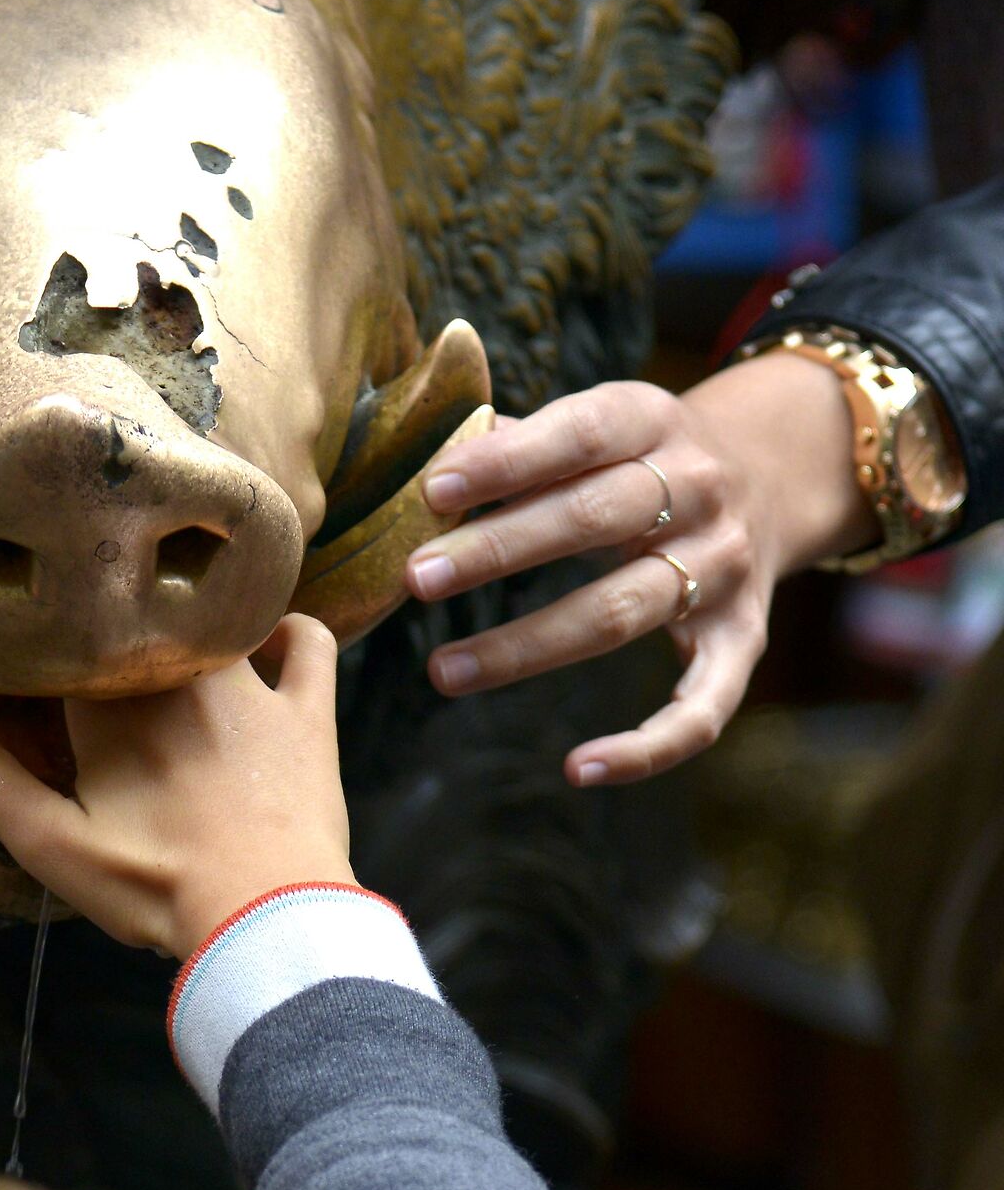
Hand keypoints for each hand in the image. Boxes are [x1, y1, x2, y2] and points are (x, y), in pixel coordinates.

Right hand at [0, 614, 351, 957]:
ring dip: (188, 624)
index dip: (42, 650)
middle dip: (112, 635)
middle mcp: (184, 668)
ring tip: (167, 639)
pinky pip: (306, 643)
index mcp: (113, 696)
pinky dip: (288, 631)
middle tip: (92, 658)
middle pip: (139, 623)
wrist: (265, 916)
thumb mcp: (53, 845)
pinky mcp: (309, 712)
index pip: (66, 644)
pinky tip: (271, 637)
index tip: (22, 661)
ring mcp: (254, 685)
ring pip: (214, 619)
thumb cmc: (154, 883)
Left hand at [403, 356, 873, 785]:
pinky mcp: (743, 638)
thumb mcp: (591, 423)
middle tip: (416, 578)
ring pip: (621, 612)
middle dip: (499, 551)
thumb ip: (516, 443)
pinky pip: (702, 707)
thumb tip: (427, 470)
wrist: (772, 471)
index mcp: (652, 420)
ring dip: (527, 645)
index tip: (434, 490)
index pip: (579, 435)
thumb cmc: (631, 454)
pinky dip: (646, 746)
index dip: (507, 461)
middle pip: (595, 521)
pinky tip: (577, 768)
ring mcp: (725, 569)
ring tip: (443, 670)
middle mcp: (700, 492)